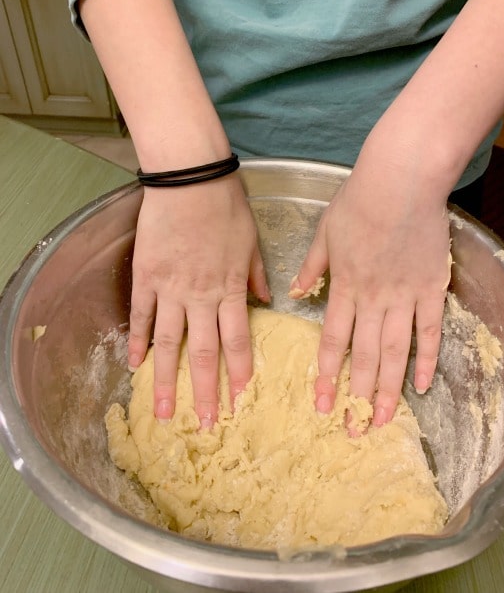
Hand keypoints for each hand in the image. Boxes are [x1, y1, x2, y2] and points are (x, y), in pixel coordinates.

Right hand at [127, 174, 269, 426]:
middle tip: (206, 424)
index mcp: (231, 287)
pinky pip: (142, 315)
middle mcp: (201, 296)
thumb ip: (258, 274)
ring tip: (164, 412)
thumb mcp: (253, 240)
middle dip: (206, 391)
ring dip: (167, 380)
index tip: (240, 400)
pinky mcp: (147, 277)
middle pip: (203, 352)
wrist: (190, 179)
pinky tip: (135, 364)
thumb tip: (267, 300)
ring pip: (169, 343)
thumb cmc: (226, 205)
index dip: (239, 373)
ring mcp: (171, 289)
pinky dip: (138, 341)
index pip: (237, 340)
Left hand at [291, 131, 450, 428]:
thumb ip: (311, 267)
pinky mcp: (431, 288)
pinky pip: (430, 331)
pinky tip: (422, 385)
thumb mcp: (324, 231)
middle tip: (353, 428)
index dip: (326, 375)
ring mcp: (404, 296)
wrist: (401, 181)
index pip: (332, 340)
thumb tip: (294, 293)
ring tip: (382, 420)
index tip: (321, 403)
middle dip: (356, 395)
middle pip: (365, 355)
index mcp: (344, 286)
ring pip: (395, 351)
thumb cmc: (359, 201)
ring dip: (389, 388)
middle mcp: (372, 299)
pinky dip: (426, 359)